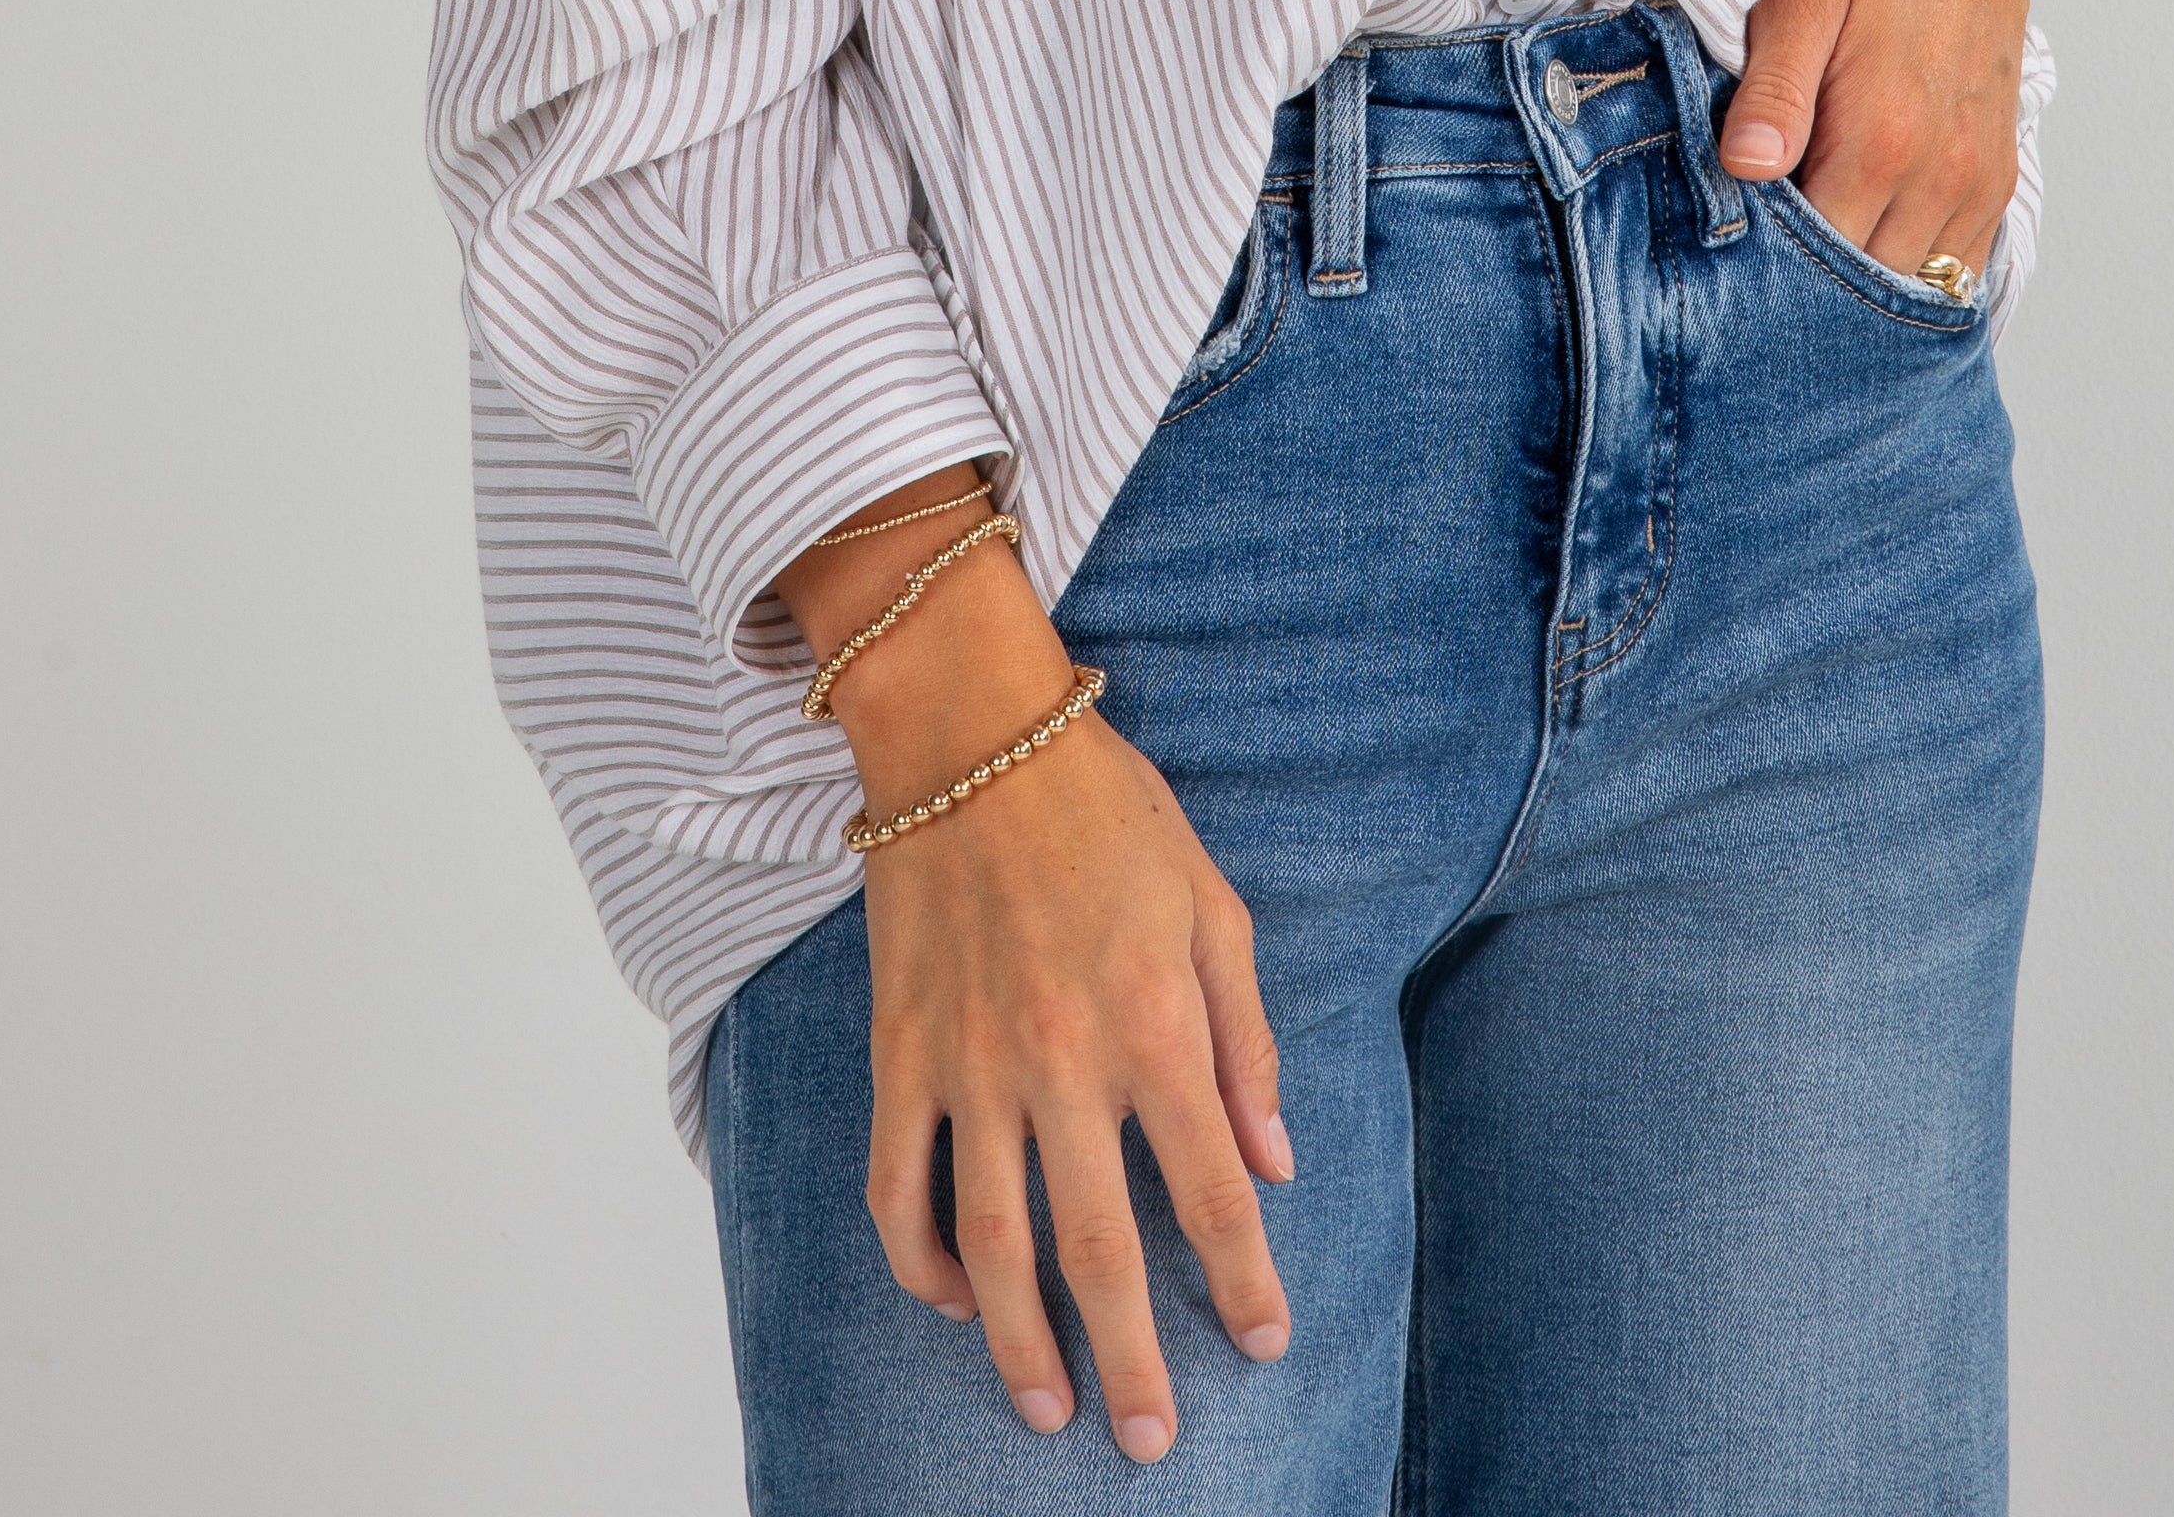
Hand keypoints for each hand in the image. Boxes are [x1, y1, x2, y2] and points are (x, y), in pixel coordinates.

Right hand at [774, 500, 1291, 1459]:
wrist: (967, 732)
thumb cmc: (1103, 806)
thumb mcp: (1210, 902)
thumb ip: (1244, 1037)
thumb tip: (1276, 1159)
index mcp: (1151, 1022)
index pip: (1211, 1189)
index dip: (1245, 1279)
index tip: (1266, 1341)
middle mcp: (1061, 1059)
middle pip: (1098, 1248)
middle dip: (1133, 1360)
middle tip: (1151, 1441)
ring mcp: (969, 1063)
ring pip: (991, 1242)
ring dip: (1020, 1343)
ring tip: (1048, 1408)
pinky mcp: (899, 1051)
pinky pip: (898, 1184)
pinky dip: (919, 1259)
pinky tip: (951, 1300)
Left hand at [1716, 0, 2026, 282]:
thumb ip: (1774, 89)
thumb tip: (1746, 171)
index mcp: (1886, 135)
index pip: (1821, 264)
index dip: (1767, 277)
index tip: (1721, 270)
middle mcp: (1946, 166)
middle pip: (1872, 281)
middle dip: (1812, 286)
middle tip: (1749, 267)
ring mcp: (1981, 165)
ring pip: (1924, 274)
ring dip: (1868, 272)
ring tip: (1805, 252)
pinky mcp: (1999, 151)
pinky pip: (1966, 244)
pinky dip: (1918, 252)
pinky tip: (1868, 233)